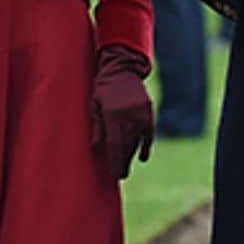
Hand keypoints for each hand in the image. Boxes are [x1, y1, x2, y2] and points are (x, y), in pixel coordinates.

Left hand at [91, 46, 154, 179]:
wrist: (122, 68)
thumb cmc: (103, 87)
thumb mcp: (95, 105)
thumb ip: (97, 126)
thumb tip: (96, 147)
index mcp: (113, 113)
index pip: (115, 144)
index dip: (115, 161)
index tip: (114, 174)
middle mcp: (128, 114)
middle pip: (127, 146)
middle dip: (123, 162)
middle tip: (119, 175)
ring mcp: (141, 113)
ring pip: (138, 141)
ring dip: (132, 155)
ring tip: (126, 167)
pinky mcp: (149, 111)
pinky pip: (148, 133)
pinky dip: (146, 146)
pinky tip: (142, 157)